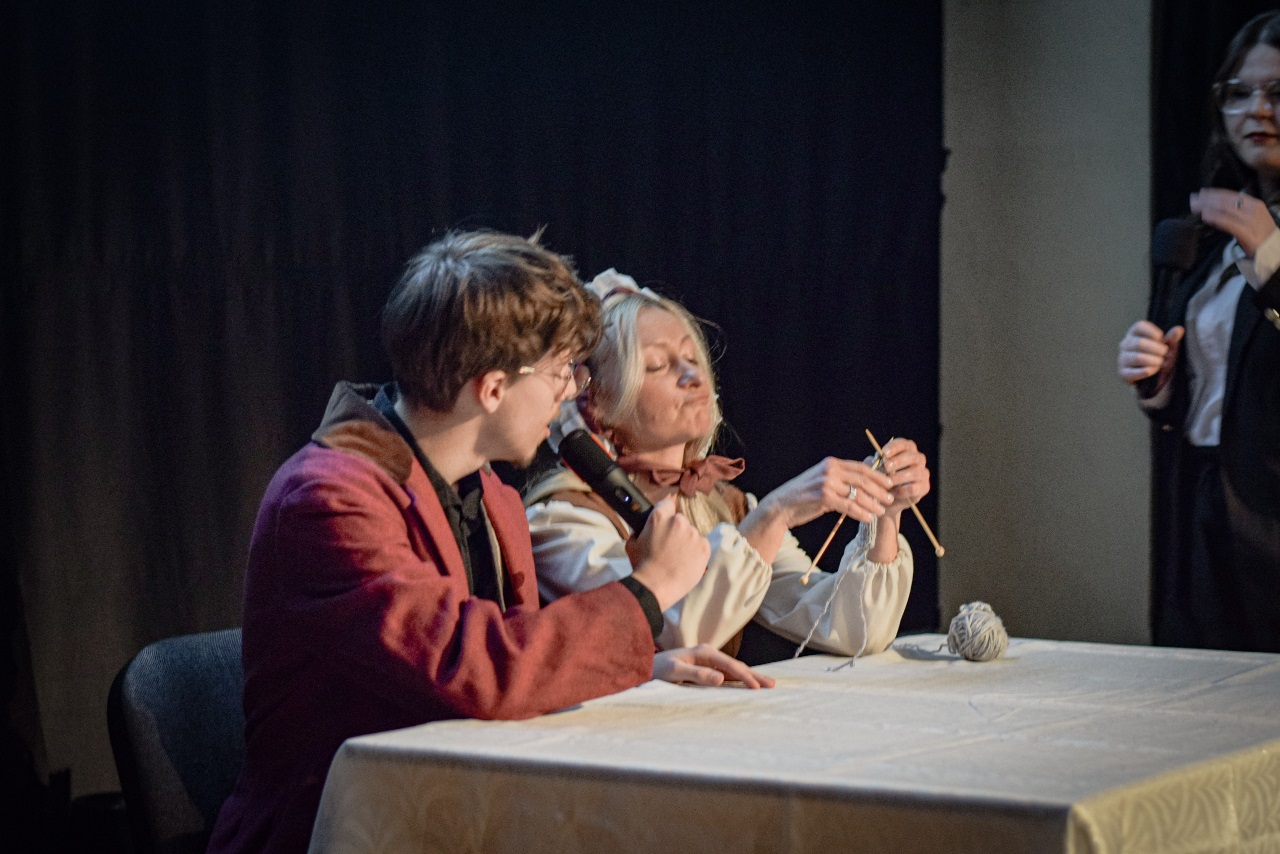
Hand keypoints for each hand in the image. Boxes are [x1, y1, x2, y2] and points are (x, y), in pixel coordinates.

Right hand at [626, 497, 710, 610]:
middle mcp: (679, 521)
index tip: (666, 522)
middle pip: (680, 521)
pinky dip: (696, 552)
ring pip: (692, 534)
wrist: (657, 586)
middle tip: (669, 546)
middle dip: (676, 531)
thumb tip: (641, 527)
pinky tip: (686, 562)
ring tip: (677, 558)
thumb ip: (639, 530)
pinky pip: (701, 545)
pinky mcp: (704, 547)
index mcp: (660, 517)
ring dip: (686, 542)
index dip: (666, 512)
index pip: (667, 503)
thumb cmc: (642, 566)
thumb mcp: (632, 544)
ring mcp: (694, 534)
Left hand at [653, 644, 775, 687]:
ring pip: (734, 671)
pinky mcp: (707, 670)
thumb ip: (697, 674)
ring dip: (750, 678)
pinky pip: (727, 676)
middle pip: (737, 666)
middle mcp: (709, 655)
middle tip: (773, 685)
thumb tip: (721, 678)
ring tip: (767, 685)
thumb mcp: (675, 671)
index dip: (745, 676)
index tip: (757, 688)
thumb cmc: (659, 669)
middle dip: (755, 675)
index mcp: (704, 652)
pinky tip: (748, 686)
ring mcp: (709, 662)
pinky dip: (740, 680)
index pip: (730, 665)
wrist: (647, 668)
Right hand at [758, 456, 895, 527]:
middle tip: (890, 498)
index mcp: (831, 463)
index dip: (878, 476)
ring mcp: (826, 483)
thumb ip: (841, 478)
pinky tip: (868, 518)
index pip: (861, 467)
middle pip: (862, 479)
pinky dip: (861, 512)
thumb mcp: (822, 481)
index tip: (889, 484)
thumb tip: (863, 478)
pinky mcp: (823, 497)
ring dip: (872, 503)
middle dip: (879, 490)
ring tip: (881, 511)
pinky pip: (849, 506)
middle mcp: (830, 470)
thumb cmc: (804, 496)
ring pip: (857, 494)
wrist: (781, 506)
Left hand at [877, 438, 930, 513]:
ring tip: (886, 482)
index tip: (884, 453)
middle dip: (897, 461)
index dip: (894, 447)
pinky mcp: (924, 487)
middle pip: (912, 457)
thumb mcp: (876, 468)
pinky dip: (902, 491)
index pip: (904, 444)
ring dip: (898, 477)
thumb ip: (875, 462)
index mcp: (907, 450)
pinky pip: (914, 488)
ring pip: (914, 473)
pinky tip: (892, 493)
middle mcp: (918, 459)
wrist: (887, 498)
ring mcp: (923, 473)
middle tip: (886, 467)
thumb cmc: (882, 477)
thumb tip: (875, 459)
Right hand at [1117, 319, 1182, 390]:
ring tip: (1161, 363)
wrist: (1153, 377)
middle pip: (1139, 343)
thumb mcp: (1167, 346)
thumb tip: (1179, 329)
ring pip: (1137, 357)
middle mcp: (1125, 344)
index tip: (1162, 339)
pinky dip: (1146, 371)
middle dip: (1157, 349)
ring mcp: (1122, 358)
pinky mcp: (1122, 372)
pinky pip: (1133, 372)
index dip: (1153, 333)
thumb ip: (1172, 338)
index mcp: (1134, 333)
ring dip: (1153, 361)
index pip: (1139, 327)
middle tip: (1165, 354)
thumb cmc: (1159, 356)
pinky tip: (1154, 370)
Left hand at [1190, 188, 1278, 255]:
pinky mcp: (1246, 233)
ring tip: (1194, 206)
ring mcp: (1250, 220)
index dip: (1215, 192)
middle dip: (1207, 199)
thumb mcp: (1251, 219)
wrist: (1274, 250)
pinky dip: (1215, 217)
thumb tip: (1215, 208)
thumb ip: (1236, 213)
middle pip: (1225, 201)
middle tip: (1192, 198)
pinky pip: (1228, 223)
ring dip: (1207, 206)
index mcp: (1254, 204)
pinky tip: (1205, 216)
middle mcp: (1252, 209)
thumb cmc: (1260, 234)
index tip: (1202, 192)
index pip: (1231, 195)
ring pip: (1225, 209)